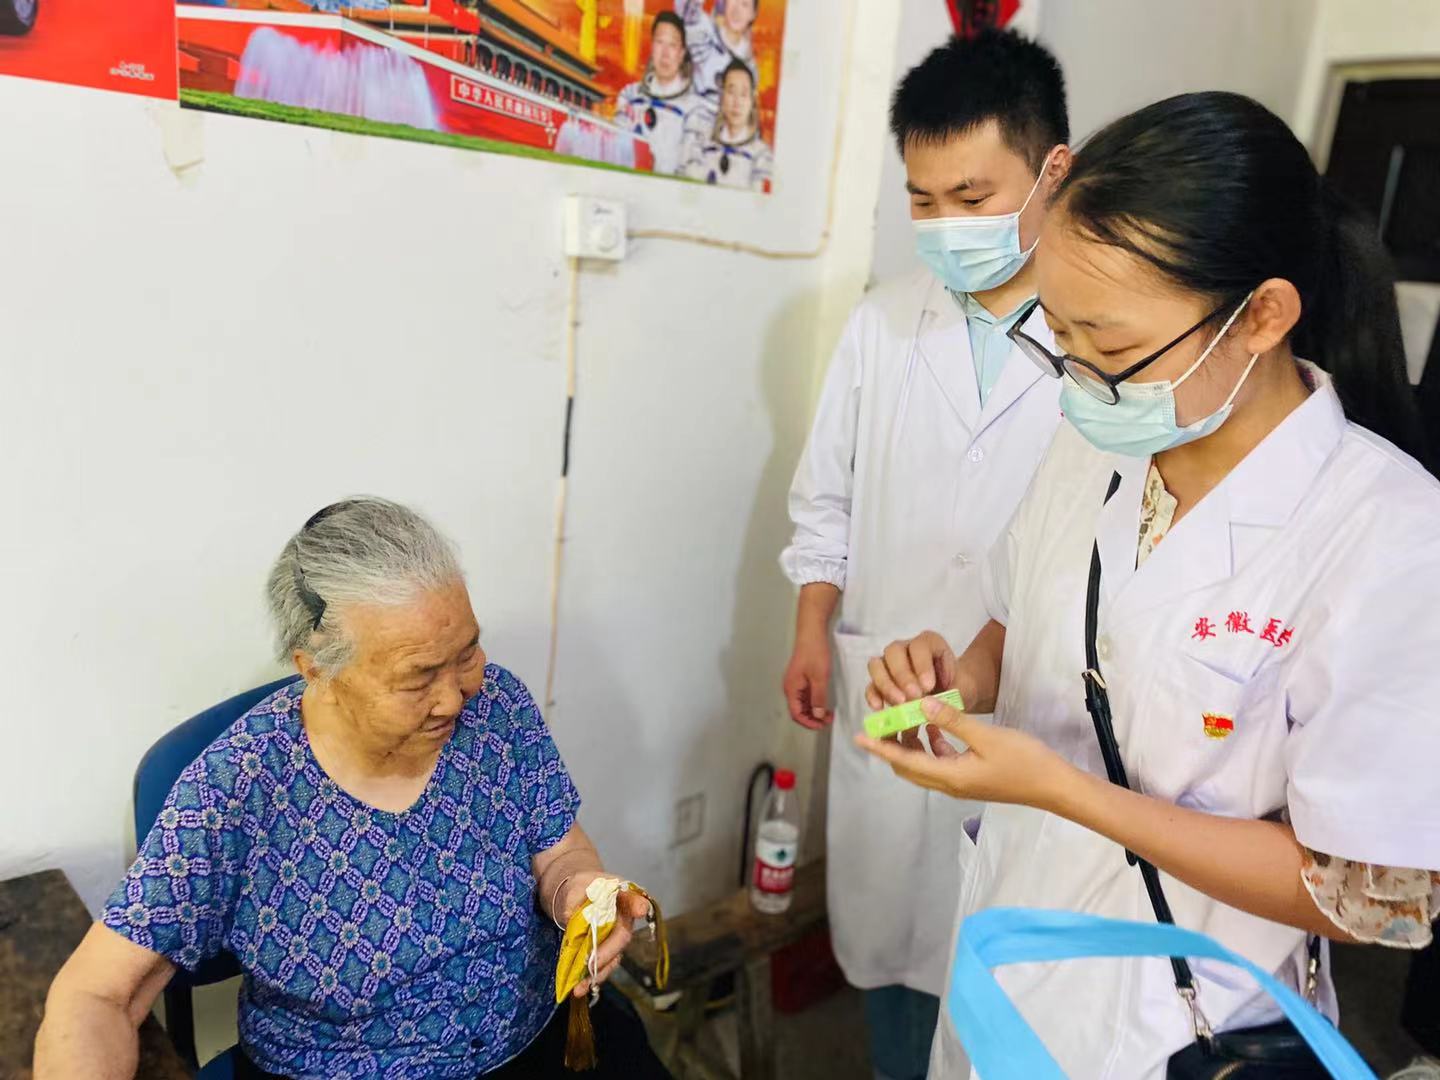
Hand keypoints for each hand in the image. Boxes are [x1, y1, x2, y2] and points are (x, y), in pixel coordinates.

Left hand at [571, 888, 650, 998]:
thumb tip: (569, 915)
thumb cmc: (577, 888)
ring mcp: (617, 935)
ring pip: (614, 956)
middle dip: (607, 952)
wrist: (574, 896)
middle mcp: (624, 917)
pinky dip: (592, 976)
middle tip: (591, 963)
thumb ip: (573, 899)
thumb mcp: (573, 888)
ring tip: (580, 986)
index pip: (633, 898)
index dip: (637, 905)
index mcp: (620, 894)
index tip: (640, 910)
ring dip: (598, 972)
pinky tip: (579, 987)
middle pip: (622, 936)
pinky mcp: (607, 950)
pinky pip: (604, 965)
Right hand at [783, 631, 832, 728]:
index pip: (796, 714)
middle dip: (812, 718)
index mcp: (791, 689)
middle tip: (828, 721)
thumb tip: (818, 715)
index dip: (808, 723)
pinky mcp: (801, 678)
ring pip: (802, 704)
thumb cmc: (814, 652)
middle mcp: (790, 688)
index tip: (822, 725)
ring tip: (828, 714)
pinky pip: (805, 696)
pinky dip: (814, 702)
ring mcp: (795, 683)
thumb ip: (818, 698)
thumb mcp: (819, 677)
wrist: (812, 633)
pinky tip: (824, 703)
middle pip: (798, 710)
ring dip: (814, 711)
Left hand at [855, 695, 1075, 810]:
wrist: (1054, 785)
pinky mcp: (971, 778)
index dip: (880, 748)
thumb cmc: (1024, 760)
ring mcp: (961, 784)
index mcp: (949, 776)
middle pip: (908, 766)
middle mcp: (949, 784)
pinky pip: (940, 763)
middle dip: (891, 746)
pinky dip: (931, 747)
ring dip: (911, 745)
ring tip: (906, 719)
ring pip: (923, 765)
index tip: (858, 736)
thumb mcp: (986, 736)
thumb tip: (921, 704)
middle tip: (882, 723)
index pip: (904, 761)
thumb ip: (952, 721)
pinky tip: (936, 727)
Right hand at [865, 631, 955, 709]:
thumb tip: (930, 705)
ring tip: (900, 703)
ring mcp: (889, 662)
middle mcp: (906, 647)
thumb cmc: (957, 687)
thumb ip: (948, 696)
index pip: (919, 646)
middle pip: (894, 652)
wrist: (954, 694)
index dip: (922, 665)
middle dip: (902, 675)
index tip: (928, 686)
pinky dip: (873, 696)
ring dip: (886, 684)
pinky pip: (871, 685)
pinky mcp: (880, 681)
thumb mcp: (961, 688)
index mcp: (929, 642)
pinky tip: (880, 708)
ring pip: (877, 665)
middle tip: (913, 695)